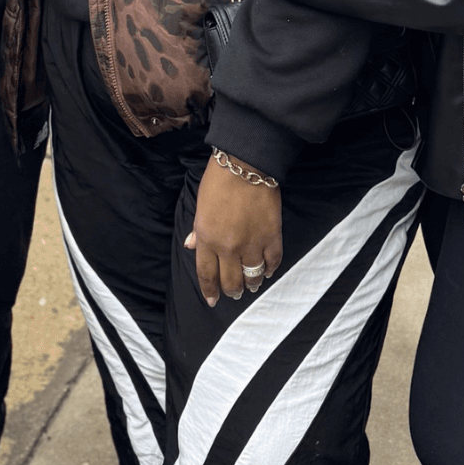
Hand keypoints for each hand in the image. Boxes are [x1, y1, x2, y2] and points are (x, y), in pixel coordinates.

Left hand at [185, 156, 282, 306]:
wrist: (246, 163)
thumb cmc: (219, 180)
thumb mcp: (201, 205)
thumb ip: (198, 230)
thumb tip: (190, 245)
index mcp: (207, 238)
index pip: (207, 274)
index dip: (209, 291)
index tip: (212, 301)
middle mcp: (228, 246)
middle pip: (230, 281)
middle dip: (232, 291)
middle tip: (234, 293)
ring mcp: (251, 243)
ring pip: (252, 276)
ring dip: (251, 284)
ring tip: (251, 285)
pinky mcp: (272, 236)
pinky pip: (272, 261)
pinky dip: (270, 269)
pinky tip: (267, 271)